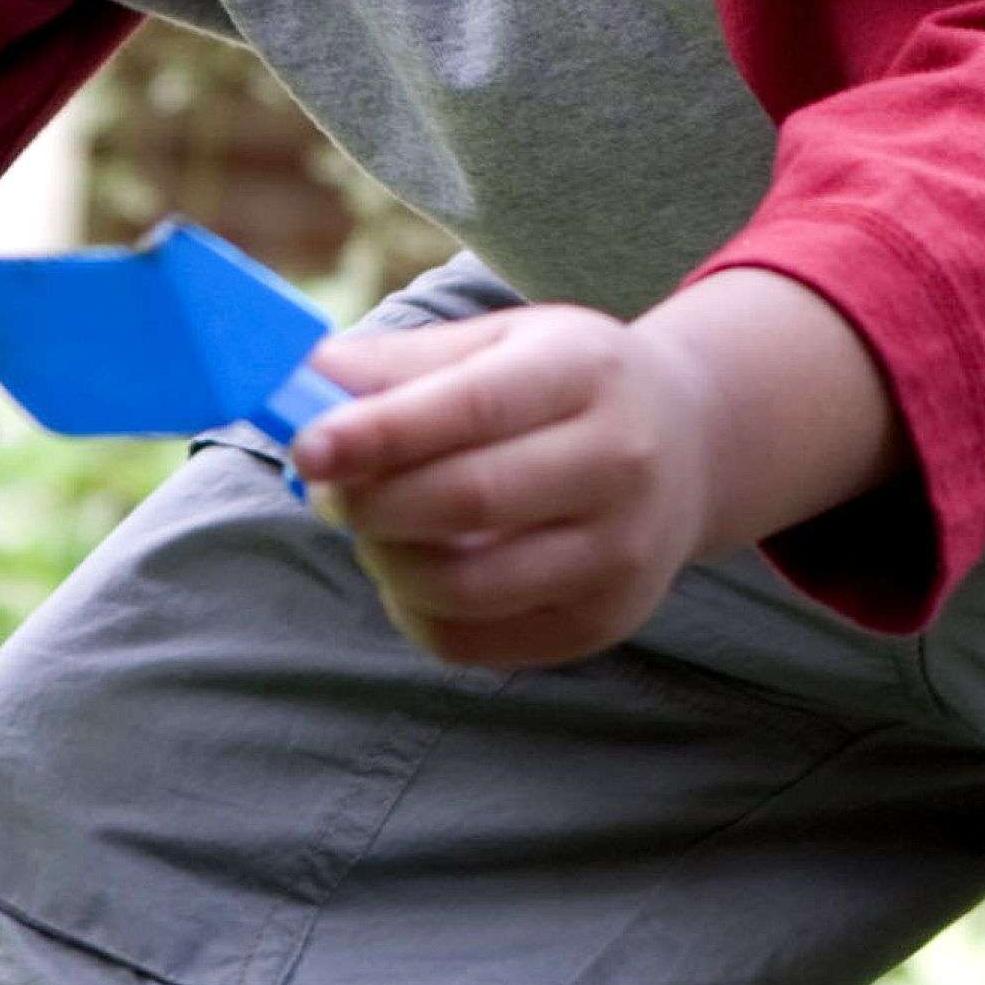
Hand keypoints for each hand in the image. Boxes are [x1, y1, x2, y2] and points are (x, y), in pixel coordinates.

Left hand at [291, 272, 900, 671]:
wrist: (690, 445)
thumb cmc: (566, 384)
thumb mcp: (500, 343)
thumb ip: (399, 364)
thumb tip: (294, 379)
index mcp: (585, 371)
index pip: (472, 408)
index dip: (380, 433)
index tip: (306, 447)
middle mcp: (619, 462)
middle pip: (467, 501)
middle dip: (371, 504)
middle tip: (326, 490)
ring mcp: (620, 552)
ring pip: (467, 585)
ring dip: (386, 561)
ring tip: (372, 531)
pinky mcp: (602, 622)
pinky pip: (477, 640)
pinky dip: (416, 612)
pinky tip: (411, 572)